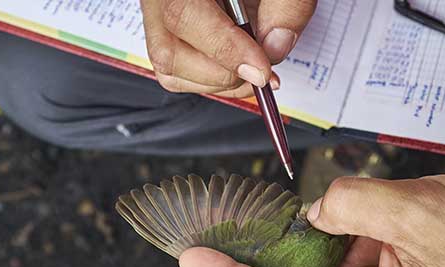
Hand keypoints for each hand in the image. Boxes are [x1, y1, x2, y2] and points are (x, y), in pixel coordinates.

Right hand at [141, 0, 316, 96]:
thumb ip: (287, 3)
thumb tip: (275, 46)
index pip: (183, 13)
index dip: (224, 48)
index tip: (260, 69)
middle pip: (169, 50)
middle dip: (224, 71)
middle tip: (263, 69)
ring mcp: (157, 15)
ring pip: (169, 66)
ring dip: (220, 81)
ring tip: (254, 67)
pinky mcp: (167, 35)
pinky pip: (177, 73)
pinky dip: (213, 81)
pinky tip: (239, 69)